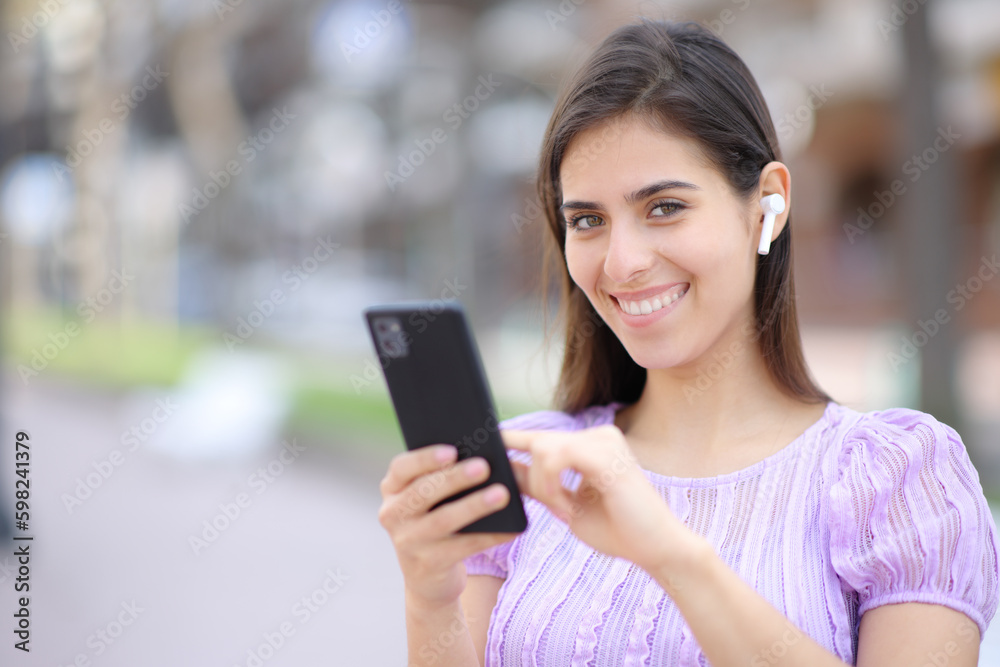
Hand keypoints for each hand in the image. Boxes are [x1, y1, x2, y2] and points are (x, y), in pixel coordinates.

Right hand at [377, 445, 516, 608]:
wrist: (426, 574)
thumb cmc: (433, 519)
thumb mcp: (426, 498)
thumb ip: (439, 477)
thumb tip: (479, 457)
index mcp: (392, 489)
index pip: (401, 468)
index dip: (425, 458)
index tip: (452, 451)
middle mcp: (393, 514)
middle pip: (423, 492)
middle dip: (454, 478)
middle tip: (484, 467)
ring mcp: (408, 541)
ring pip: (443, 520)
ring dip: (474, 505)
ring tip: (501, 494)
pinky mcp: (428, 564)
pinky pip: (463, 547)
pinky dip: (489, 536)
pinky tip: (510, 528)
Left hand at [503, 425, 691, 572]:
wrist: (657, 548)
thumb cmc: (617, 530)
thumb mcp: (565, 504)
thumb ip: (537, 485)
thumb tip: (502, 468)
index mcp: (590, 444)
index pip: (541, 436)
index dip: (511, 441)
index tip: (482, 446)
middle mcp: (598, 435)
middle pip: (537, 441)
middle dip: (529, 477)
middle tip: (550, 509)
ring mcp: (604, 440)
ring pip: (543, 449)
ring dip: (542, 486)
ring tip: (562, 511)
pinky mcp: (605, 453)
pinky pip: (556, 457)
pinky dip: (552, 486)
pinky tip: (566, 508)